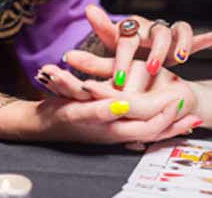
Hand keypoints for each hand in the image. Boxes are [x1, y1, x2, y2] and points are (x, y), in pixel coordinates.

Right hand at [35, 59, 201, 143]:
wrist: (42, 125)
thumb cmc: (56, 116)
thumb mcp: (74, 110)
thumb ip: (99, 110)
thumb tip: (124, 106)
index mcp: (110, 128)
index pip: (148, 127)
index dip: (166, 117)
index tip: (181, 102)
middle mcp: (115, 134)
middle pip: (153, 134)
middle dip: (174, 126)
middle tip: (194, 117)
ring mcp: (112, 133)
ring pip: (147, 133)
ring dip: (166, 127)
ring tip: (183, 121)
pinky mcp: (107, 130)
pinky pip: (136, 131)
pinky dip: (150, 126)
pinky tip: (153, 121)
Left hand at [76, 5, 211, 85]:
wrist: (145, 52)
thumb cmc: (124, 56)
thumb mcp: (109, 62)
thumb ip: (91, 62)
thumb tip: (65, 57)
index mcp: (126, 32)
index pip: (123, 40)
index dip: (122, 58)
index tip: (115, 77)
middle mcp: (145, 29)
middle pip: (150, 33)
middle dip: (152, 50)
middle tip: (151, 68)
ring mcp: (163, 32)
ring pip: (175, 30)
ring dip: (178, 43)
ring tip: (179, 57)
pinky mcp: (179, 38)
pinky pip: (191, 35)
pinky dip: (202, 38)